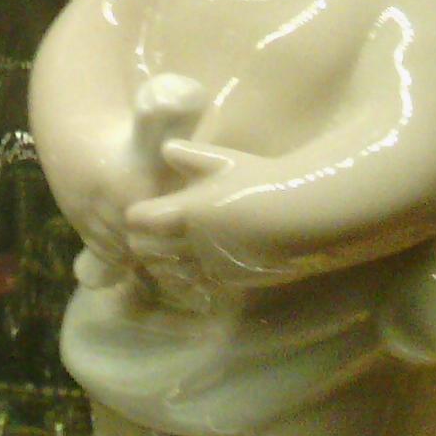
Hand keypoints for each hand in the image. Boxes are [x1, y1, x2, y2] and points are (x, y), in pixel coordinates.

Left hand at [123, 138, 270, 283]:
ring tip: (163, 255)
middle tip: (145, 235)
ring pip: (168, 272)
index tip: (138, 211)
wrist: (299, 214)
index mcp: (184, 211)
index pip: (139, 220)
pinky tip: (189, 269)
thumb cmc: (259, 181)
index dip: (136, 215)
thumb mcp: (222, 160)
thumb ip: (188, 155)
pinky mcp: (228, 280)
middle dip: (141, 242)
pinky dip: (186, 279)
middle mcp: (191, 242)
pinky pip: (195, 286)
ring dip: (161, 263)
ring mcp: (209, 264)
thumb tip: (165, 149)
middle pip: (146, 250)